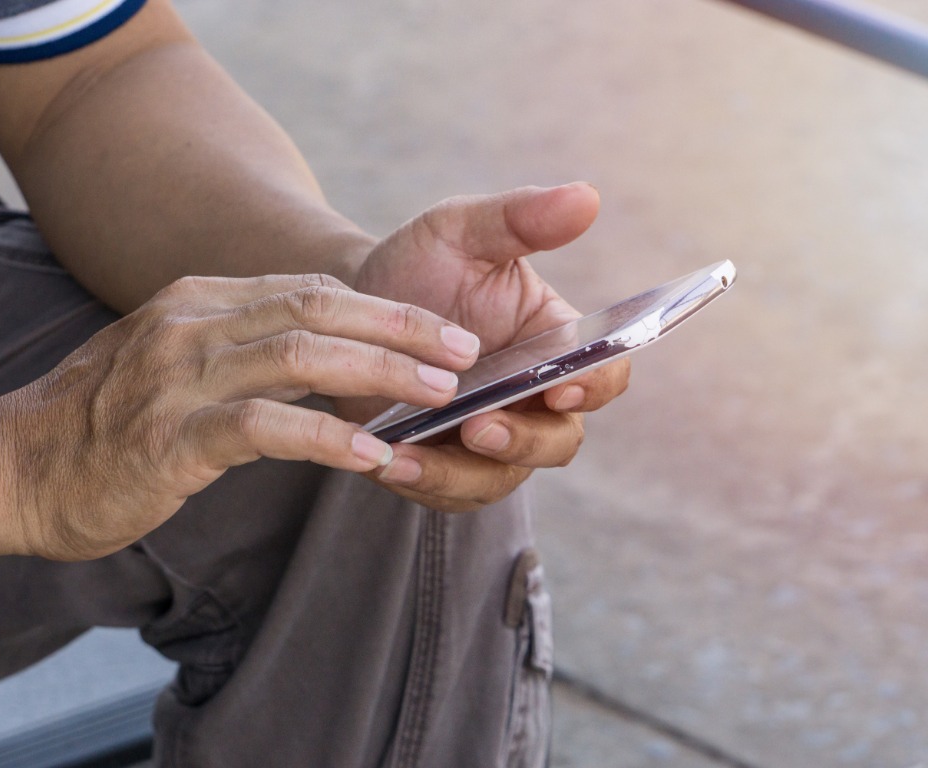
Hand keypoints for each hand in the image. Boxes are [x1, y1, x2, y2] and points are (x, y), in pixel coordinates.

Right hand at [0, 274, 479, 560]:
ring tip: (437, 397)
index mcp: (199, 297)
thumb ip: (242, 347)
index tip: (443, 331)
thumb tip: (327, 353)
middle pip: (317, 308)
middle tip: (463, 353)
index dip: (385, 309)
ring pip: (300, 355)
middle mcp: (191, 322)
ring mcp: (178, 376)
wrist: (16, 466)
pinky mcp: (169, 437)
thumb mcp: (176, 359)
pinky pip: (263, 427)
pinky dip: (325, 437)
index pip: (310, 288)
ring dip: (380, 372)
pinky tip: (371, 455)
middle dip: (401, 328)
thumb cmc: (107, 419)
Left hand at [347, 183, 630, 511]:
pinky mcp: (444, 463)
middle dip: (526, 441)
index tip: (563, 385)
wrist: (349, 304)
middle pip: (560, 440)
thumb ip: (518, 218)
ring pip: (502, 477)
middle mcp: (531, 399)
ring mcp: (490, 438)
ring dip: (463, 472)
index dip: (596, 385)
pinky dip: (422, 481)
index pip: (605, 373)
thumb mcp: (459, 230)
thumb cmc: (418, 265)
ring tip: (412, 452)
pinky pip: (448, 490)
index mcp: (552, 343)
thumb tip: (586, 197)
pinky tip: (385, 460)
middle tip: (480, 426)